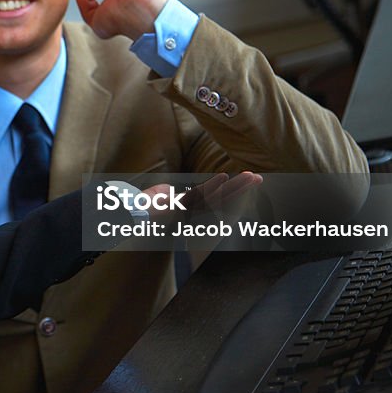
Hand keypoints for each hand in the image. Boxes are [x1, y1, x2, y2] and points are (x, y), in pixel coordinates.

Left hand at [144, 171, 262, 215]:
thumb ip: (168, 194)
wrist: (132, 214)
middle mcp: (194, 210)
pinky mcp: (180, 206)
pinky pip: (197, 195)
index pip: (217, 197)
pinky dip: (211, 186)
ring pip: (216, 196)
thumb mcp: (159, 197)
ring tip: (252, 177)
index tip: (250, 180)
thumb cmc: (143, 207)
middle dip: (242, 188)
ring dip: (234, 186)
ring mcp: (189, 208)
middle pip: (223, 197)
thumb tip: (170, 191)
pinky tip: (224, 178)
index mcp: (192, 207)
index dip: (233, 189)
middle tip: (260, 178)